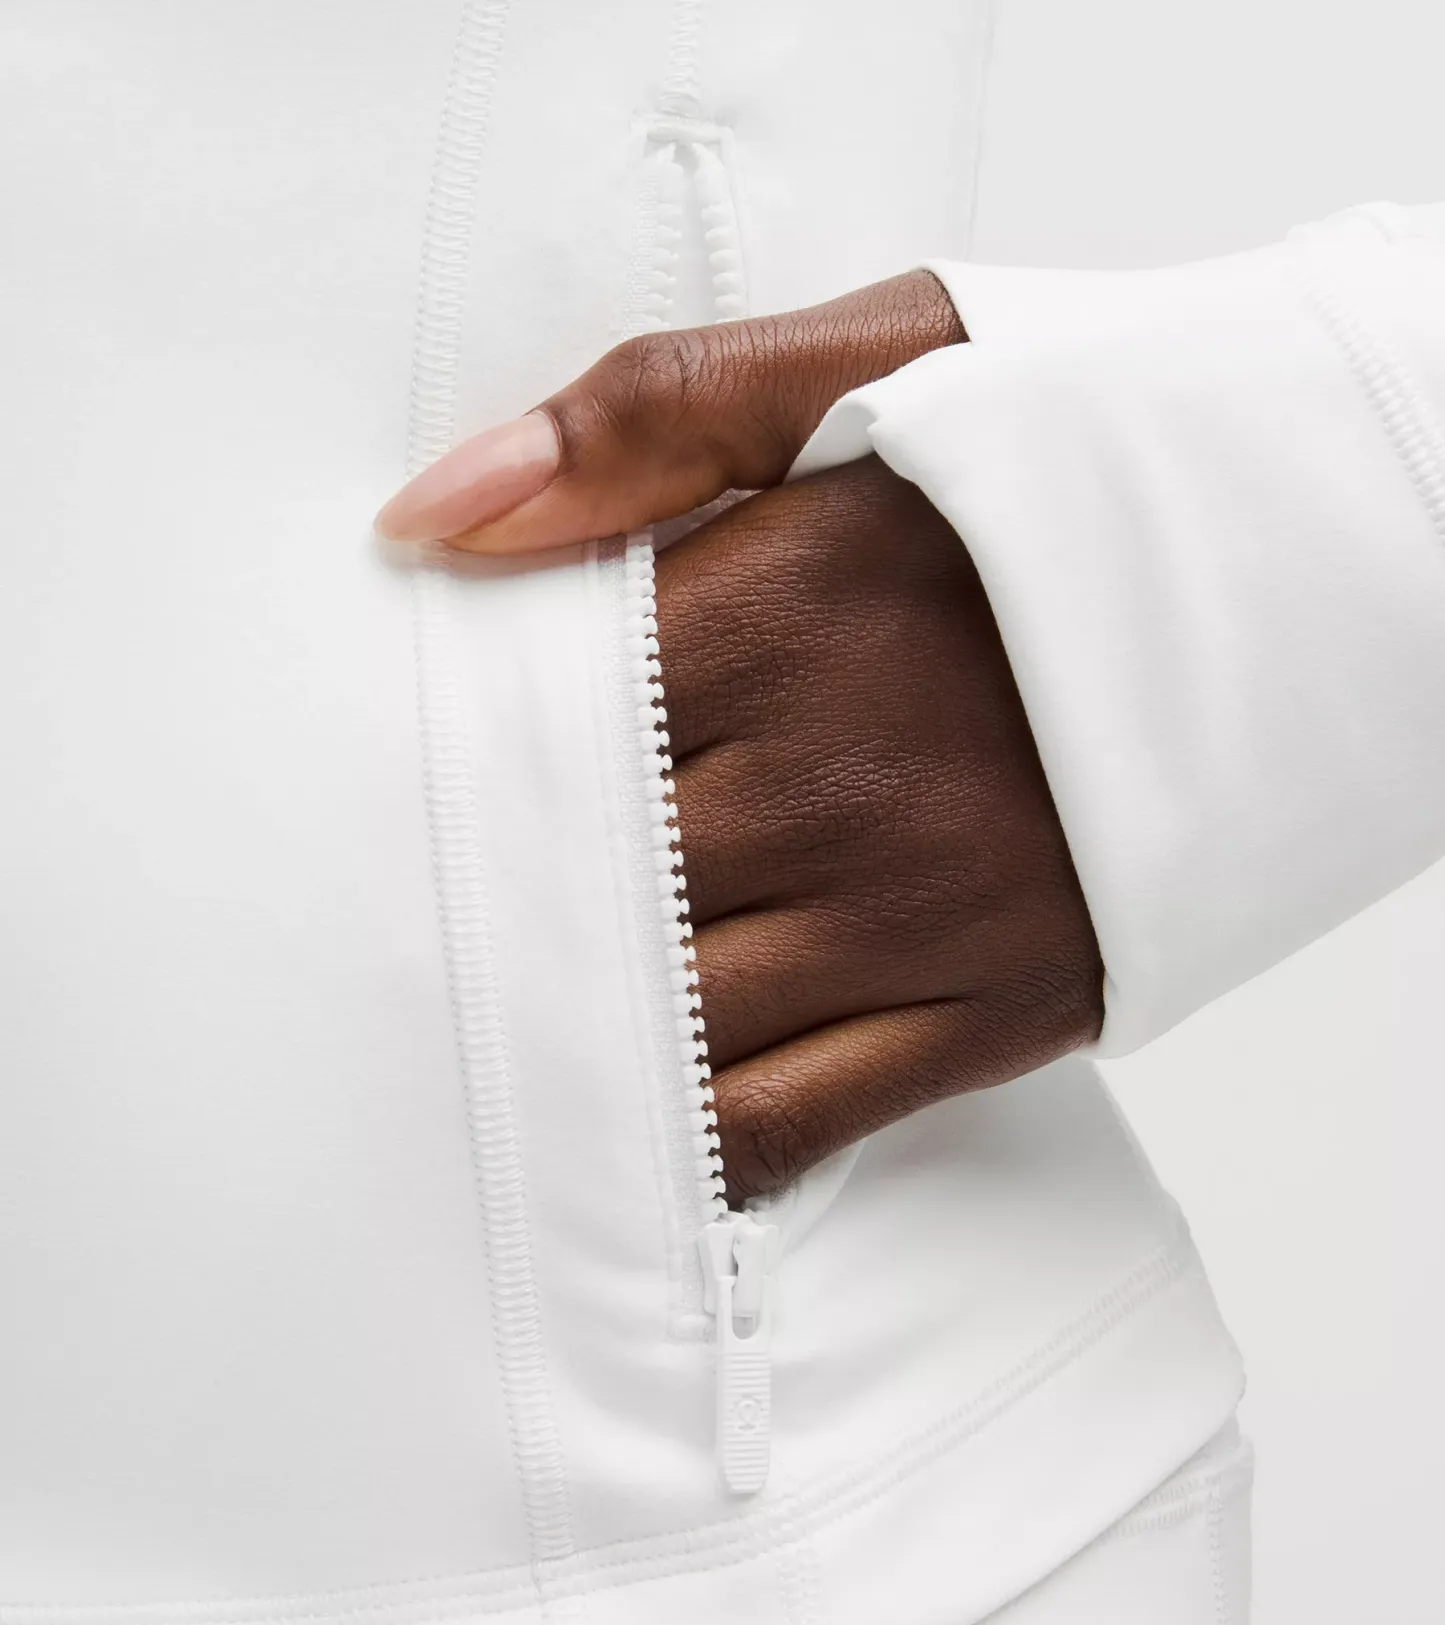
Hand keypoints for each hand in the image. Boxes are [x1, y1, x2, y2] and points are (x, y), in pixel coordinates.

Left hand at [376, 274, 1103, 1199]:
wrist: (1316, 562)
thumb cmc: (1084, 458)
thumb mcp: (884, 357)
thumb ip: (650, 415)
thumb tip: (430, 521)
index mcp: (791, 610)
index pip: (543, 718)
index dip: (462, 754)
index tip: (407, 774)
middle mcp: (840, 782)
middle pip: (583, 884)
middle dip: (496, 904)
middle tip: (398, 926)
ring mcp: (917, 915)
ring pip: (666, 1020)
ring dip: (565, 1036)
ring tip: (479, 1035)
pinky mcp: (989, 1007)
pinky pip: (795, 1116)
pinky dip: (694, 1142)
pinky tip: (627, 1136)